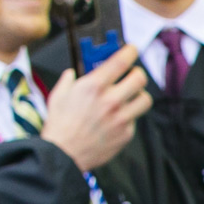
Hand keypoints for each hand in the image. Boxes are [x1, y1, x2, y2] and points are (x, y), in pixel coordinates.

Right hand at [39, 43, 153, 173]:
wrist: (63, 154)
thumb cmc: (59, 125)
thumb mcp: (58, 95)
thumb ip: (69, 80)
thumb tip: (73, 73)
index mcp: (94, 86)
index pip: (121, 61)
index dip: (130, 51)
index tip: (132, 49)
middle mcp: (111, 100)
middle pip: (140, 78)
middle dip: (137, 72)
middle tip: (132, 74)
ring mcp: (121, 118)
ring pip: (145, 99)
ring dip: (138, 95)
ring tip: (129, 96)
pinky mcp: (126, 133)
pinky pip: (135, 119)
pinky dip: (129, 116)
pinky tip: (117, 118)